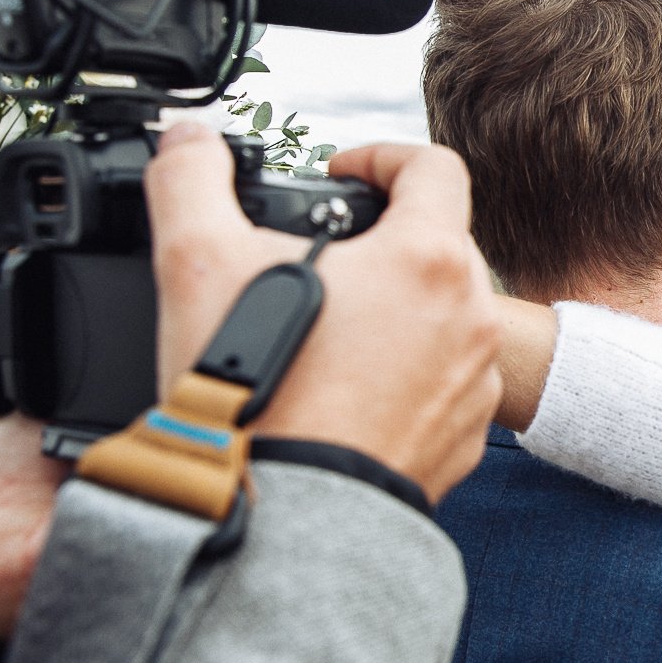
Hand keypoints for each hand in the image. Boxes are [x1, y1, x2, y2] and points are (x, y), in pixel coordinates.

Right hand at [145, 123, 502, 503]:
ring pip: (444, 317)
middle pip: (440, 244)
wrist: (285, 523)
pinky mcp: (464, 439)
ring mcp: (474, 382)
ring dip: (395, 310)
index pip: (432, 167)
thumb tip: (187, 139)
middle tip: (319, 261)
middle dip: (382, 241)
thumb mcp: (198, 262)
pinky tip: (344, 390)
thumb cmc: (253, 399)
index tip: (338, 177)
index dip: (380, 156)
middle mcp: (472, 316)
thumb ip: (190, 179)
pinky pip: (441, 384)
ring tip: (328, 330)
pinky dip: (403, 374)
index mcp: (429, 259)